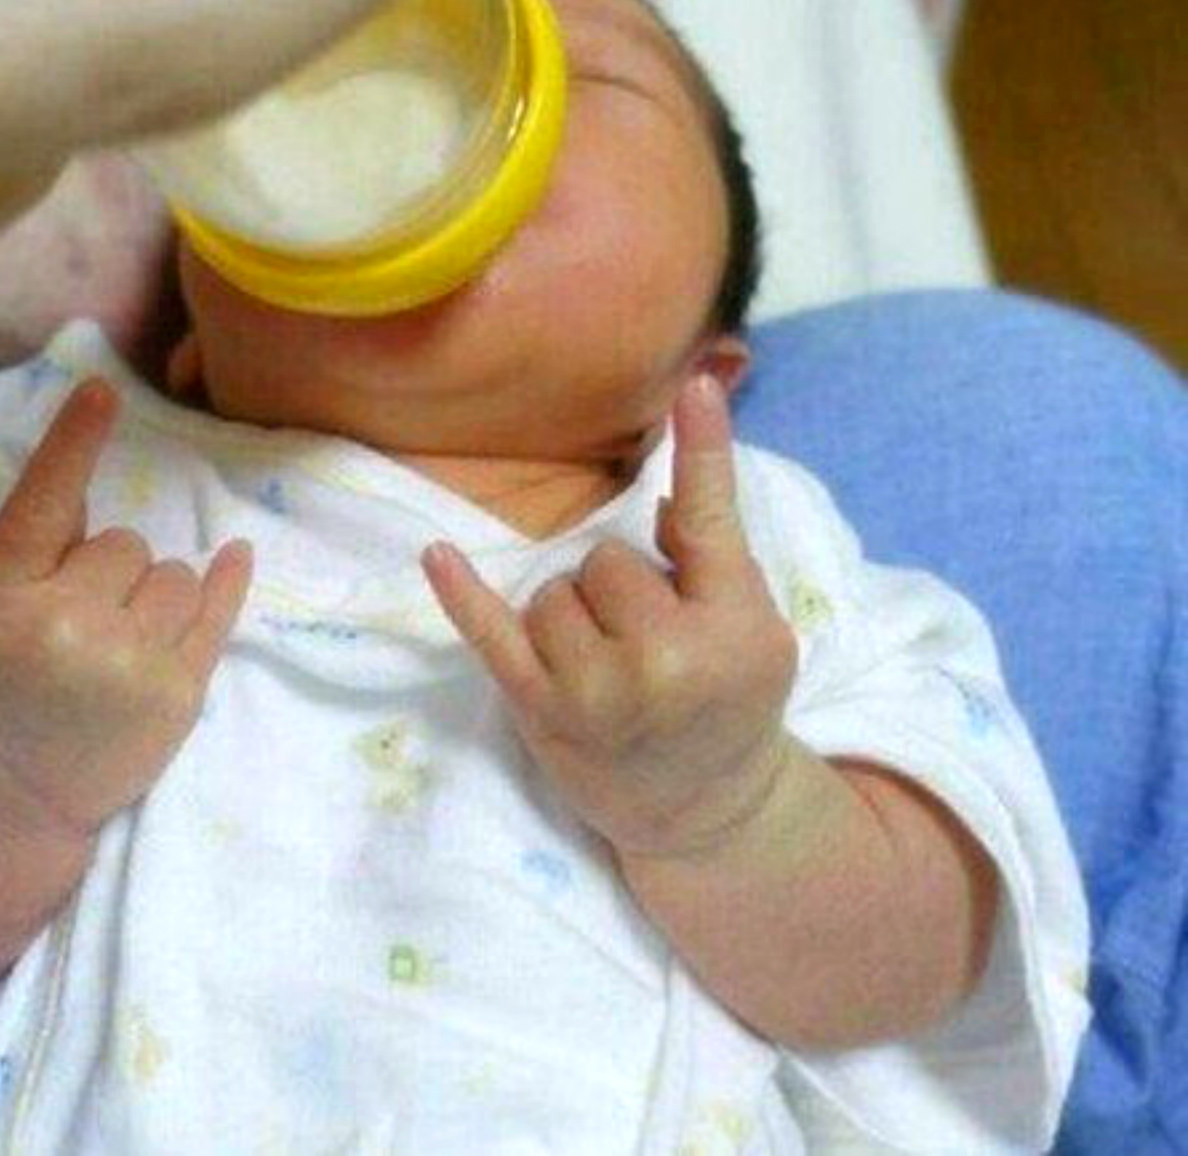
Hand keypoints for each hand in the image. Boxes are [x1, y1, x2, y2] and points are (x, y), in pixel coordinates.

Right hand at [0, 380, 252, 841]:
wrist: (8, 798)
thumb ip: (30, 547)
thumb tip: (86, 468)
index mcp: (3, 598)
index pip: (44, 502)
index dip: (73, 441)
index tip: (102, 390)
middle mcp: (67, 627)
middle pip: (127, 542)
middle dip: (108, 573)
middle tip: (79, 624)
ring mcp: (130, 664)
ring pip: (175, 573)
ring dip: (153, 596)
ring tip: (116, 646)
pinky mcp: (180, 695)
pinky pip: (219, 607)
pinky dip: (222, 582)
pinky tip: (229, 561)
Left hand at [423, 375, 797, 859]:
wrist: (704, 807)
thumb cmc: (729, 700)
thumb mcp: (753, 629)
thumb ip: (712, 559)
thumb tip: (662, 489)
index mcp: (733, 627)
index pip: (713, 521)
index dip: (703, 448)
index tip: (695, 385)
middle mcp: (665, 657)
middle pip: (605, 558)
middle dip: (618, 585)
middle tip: (646, 637)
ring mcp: (597, 689)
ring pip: (551, 589)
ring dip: (571, 613)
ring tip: (608, 661)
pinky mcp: (541, 709)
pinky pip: (492, 634)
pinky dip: (463, 596)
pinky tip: (438, 557)